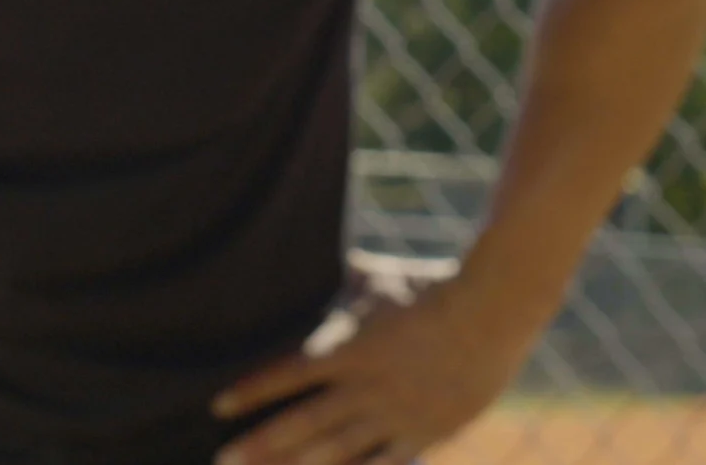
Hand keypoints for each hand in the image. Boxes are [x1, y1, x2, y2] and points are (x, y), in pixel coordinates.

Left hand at [210, 254, 541, 464]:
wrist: (488, 310)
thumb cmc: (432, 287)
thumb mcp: (382, 280)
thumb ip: (352, 281)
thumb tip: (336, 260)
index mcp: (348, 348)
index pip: (286, 373)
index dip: (250, 390)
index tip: (217, 406)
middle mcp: (364, 386)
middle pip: (301, 422)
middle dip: (259, 444)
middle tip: (222, 460)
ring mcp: (393, 414)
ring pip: (335, 451)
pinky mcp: (422, 433)